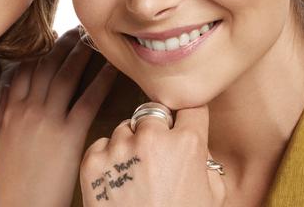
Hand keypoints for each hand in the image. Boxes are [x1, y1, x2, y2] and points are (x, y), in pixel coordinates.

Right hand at [0, 28, 117, 206]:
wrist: (19, 206)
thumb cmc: (10, 178)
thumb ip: (3, 111)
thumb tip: (9, 87)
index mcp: (11, 109)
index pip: (26, 69)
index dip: (41, 50)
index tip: (52, 36)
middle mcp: (28, 108)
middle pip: (47, 66)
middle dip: (63, 44)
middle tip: (78, 31)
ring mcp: (48, 119)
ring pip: (66, 76)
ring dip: (81, 54)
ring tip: (93, 40)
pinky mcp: (68, 135)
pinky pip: (87, 100)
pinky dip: (101, 81)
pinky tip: (112, 68)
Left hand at [80, 105, 225, 205]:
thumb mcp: (212, 196)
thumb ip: (206, 163)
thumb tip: (196, 146)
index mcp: (187, 144)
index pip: (190, 106)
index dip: (187, 116)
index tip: (183, 121)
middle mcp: (151, 139)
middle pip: (153, 112)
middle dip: (156, 129)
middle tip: (156, 154)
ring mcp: (119, 149)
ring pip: (125, 127)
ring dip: (130, 143)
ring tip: (136, 173)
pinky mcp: (92, 161)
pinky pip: (101, 144)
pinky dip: (107, 157)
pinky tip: (117, 179)